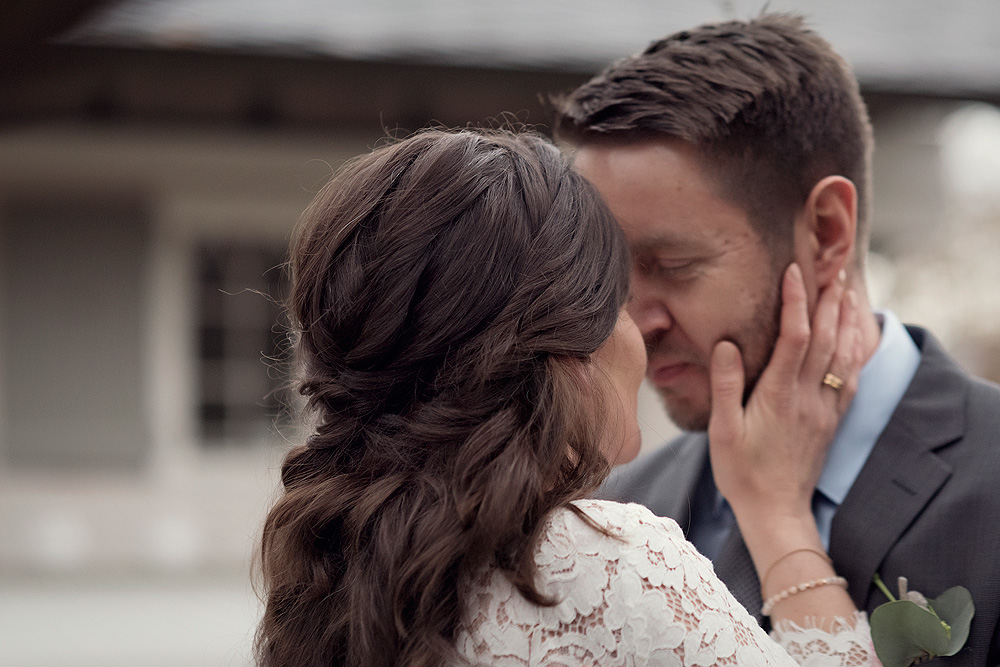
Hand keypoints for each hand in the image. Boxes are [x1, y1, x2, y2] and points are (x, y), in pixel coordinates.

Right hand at [707, 263, 861, 526]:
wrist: (775, 511)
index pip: (794, 336)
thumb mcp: (722, 431)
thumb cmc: (741, 472)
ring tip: (847, 292)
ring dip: (846, 320)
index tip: (794, 272)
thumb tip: (726, 343)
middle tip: (832, 269)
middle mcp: (807, 397)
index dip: (796, 301)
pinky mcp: (830, 421)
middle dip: (829, 301)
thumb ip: (726, 385)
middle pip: (826, 338)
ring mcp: (823, 409)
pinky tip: (854, 338)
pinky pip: (849, 378)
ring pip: (842, 355)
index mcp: (778, 395)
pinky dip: (854, 351)